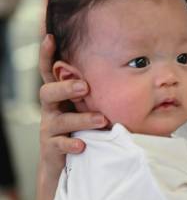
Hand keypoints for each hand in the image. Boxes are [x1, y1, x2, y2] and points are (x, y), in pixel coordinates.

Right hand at [38, 35, 107, 177]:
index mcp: (60, 94)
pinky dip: (71, 143)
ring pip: (59, 120)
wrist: (66, 162)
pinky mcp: (52, 148)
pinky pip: (59, 144)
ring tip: (101, 120)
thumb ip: (98, 89)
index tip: (50, 37)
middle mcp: (52, 108)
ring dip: (81, 119)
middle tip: (84, 86)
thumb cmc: (84, 126)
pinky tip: (83, 144)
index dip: (47, 55)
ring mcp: (50, 128)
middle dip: (65, 88)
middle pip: (47, 92)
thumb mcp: (89, 104)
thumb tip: (128, 66)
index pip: (50, 72)